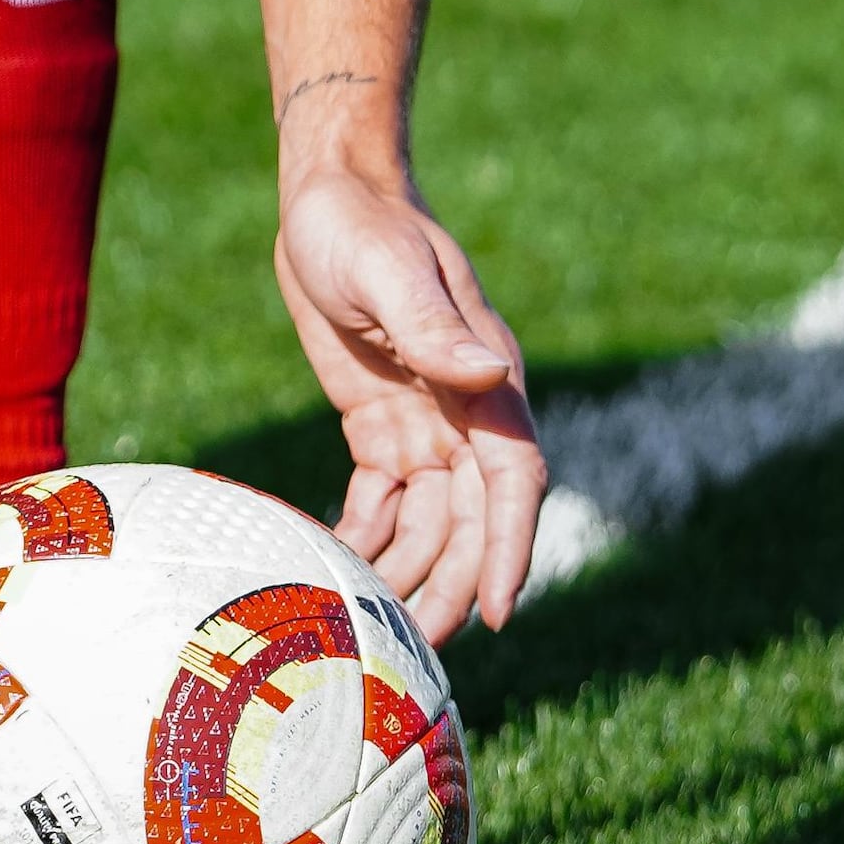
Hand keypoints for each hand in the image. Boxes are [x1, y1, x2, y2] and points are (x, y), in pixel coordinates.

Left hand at [273, 159, 543, 632]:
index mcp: (486, 380)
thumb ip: (436, 329)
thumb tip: (492, 376)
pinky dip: (369, 540)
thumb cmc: (361, 224)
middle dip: (451, 585)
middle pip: (473, 521)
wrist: (328, 195)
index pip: (515, 482)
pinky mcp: (383, 428)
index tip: (497, 611)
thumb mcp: (391, 271)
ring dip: (408, 574)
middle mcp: (467, 411)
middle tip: (412, 648)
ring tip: (366, 624)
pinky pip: (387, 504)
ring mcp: (427, 423)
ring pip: (432, 524)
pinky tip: (336, 565)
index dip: (509, 548)